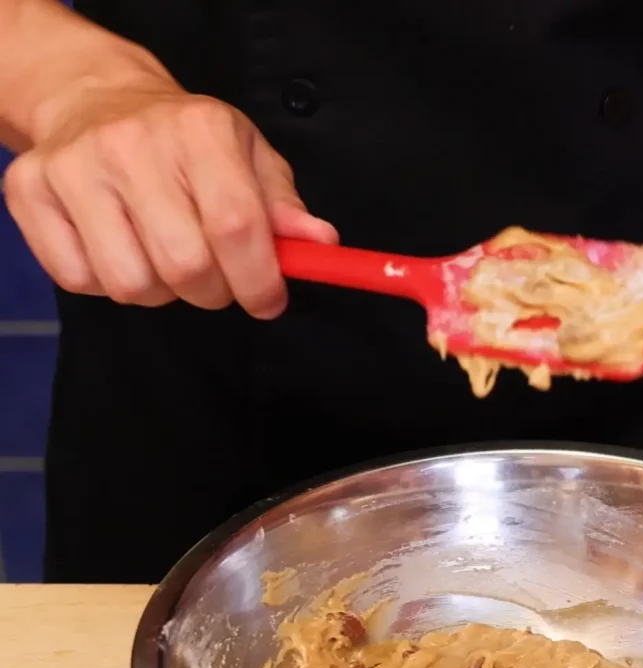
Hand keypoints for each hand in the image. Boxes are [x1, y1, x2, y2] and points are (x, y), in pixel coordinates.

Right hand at [3, 55, 336, 317]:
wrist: (94, 99)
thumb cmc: (186, 143)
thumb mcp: (248, 159)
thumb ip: (284, 208)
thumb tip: (320, 245)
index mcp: (199, 130)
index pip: (236, 227)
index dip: (259, 281)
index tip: (268, 300)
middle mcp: (131, 143)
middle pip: (185, 266)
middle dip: (212, 293)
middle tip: (216, 278)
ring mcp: (73, 167)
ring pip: (132, 284)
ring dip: (160, 291)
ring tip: (164, 257)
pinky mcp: (29, 191)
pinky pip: (79, 281)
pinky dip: (106, 282)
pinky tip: (120, 248)